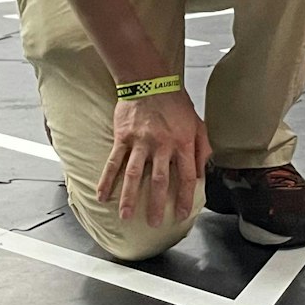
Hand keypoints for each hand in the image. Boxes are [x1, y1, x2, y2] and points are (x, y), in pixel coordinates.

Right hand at [96, 90, 210, 226]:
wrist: (151, 81)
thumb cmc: (176, 104)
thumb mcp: (198, 124)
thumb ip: (202, 149)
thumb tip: (202, 173)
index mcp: (183, 143)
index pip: (186, 176)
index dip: (186, 197)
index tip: (183, 214)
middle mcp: (162, 145)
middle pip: (160, 180)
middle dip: (158, 204)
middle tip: (155, 223)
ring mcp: (141, 142)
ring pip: (135, 175)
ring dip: (130, 198)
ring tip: (126, 216)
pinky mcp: (123, 137)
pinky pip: (113, 162)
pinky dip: (107, 180)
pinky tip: (102, 196)